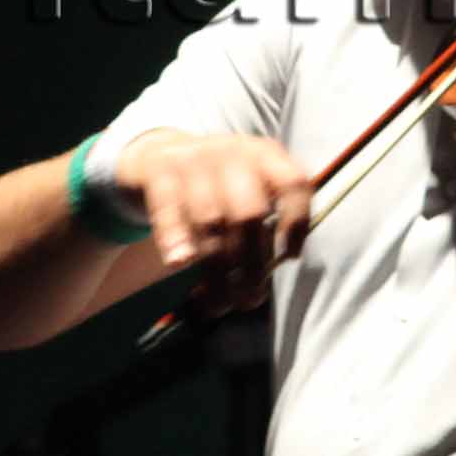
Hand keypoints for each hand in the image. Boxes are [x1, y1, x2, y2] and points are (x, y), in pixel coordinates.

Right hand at [117, 132, 313, 314]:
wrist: (158, 153)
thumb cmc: (212, 184)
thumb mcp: (247, 187)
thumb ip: (264, 223)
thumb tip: (266, 277)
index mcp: (265, 156)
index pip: (293, 184)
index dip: (297, 222)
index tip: (290, 258)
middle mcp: (233, 152)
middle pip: (249, 212)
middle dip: (251, 264)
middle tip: (249, 299)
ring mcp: (195, 158)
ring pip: (211, 219)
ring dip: (216, 268)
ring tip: (217, 303)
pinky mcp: (160, 169)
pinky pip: (169, 209)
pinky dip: (176, 238)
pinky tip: (179, 263)